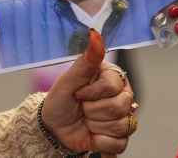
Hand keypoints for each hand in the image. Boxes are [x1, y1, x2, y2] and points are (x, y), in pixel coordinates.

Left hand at [42, 30, 136, 155]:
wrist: (54, 127)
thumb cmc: (61, 99)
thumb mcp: (69, 79)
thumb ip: (86, 59)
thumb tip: (95, 34)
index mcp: (112, 77)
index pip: (112, 85)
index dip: (92, 93)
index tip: (78, 93)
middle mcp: (122, 95)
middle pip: (120, 106)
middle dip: (92, 110)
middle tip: (81, 107)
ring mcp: (123, 116)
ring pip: (121, 125)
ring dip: (95, 126)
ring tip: (86, 120)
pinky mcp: (120, 137)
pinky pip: (119, 143)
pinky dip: (100, 142)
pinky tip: (91, 135)